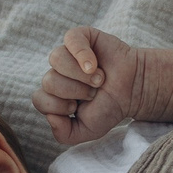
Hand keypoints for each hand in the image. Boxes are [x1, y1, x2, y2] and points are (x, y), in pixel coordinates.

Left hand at [35, 26, 146, 145]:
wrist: (133, 91)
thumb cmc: (109, 108)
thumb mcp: (87, 131)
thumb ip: (64, 134)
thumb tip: (50, 117)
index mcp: (53, 94)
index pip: (39, 99)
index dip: (58, 106)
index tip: (79, 107)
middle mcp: (57, 72)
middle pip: (48, 80)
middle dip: (75, 91)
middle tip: (94, 92)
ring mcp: (67, 53)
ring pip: (56, 59)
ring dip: (80, 75)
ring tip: (99, 79)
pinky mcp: (81, 37)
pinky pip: (71, 39)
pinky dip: (82, 54)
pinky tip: (94, 64)